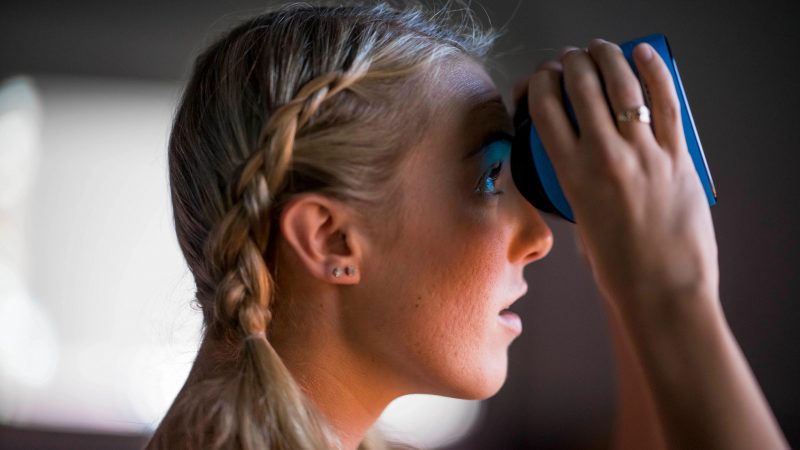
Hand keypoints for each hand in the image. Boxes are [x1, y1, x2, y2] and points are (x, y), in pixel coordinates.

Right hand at [518, 39, 718, 311]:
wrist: (661, 292)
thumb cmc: (618, 267)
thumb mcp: (581, 220)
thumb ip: (577, 184)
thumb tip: (583, 156)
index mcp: (572, 176)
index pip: (546, 108)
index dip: (541, 81)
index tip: (544, 76)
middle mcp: (605, 157)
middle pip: (581, 86)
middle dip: (571, 61)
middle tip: (571, 58)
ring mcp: (645, 154)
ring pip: (621, 84)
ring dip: (607, 56)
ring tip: (601, 48)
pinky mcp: (679, 157)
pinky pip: (666, 101)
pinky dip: (654, 70)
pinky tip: (643, 53)